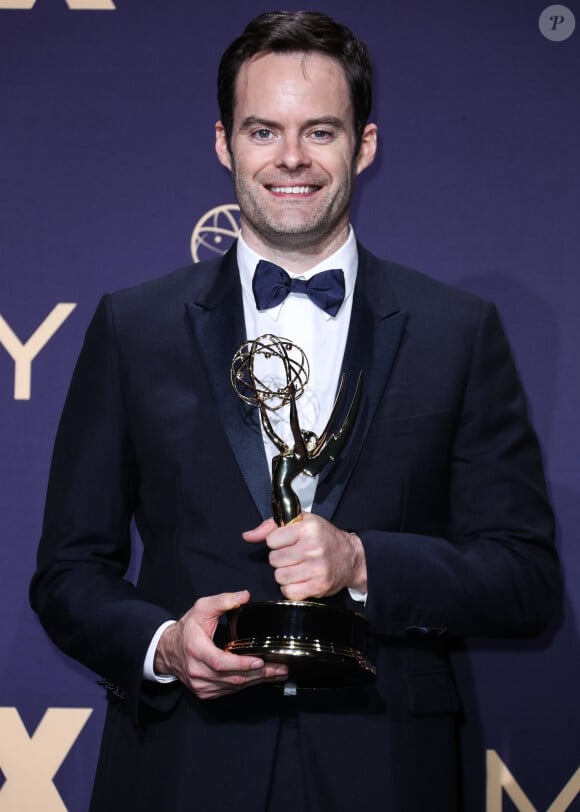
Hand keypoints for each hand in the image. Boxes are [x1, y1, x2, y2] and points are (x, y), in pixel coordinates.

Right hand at [154, 590, 287, 698]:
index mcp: (196, 649)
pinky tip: (261, 678)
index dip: (241, 664)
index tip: (260, 661)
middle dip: (259, 674)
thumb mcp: (202, 608)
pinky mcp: (205, 692)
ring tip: (278, 673)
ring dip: (257, 681)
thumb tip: (244, 596)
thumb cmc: (188, 628)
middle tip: (281, 668)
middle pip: (232, 678)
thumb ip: (223, 601)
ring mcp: (201, 685)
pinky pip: (229, 690)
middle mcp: (197, 671)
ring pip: (233, 686)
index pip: (220, 662)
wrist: (168, 649)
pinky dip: (246, 684)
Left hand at [243, 514, 366, 600]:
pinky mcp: (318, 587)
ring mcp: (316, 569)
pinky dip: (290, 588)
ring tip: (296, 568)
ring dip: (284, 574)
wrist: (351, 557)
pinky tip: (299, 579)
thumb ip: (271, 526)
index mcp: (307, 528)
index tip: (286, 542)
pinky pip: (289, 592)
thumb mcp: (301, 521)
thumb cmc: (323, 536)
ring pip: (279, 577)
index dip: (276, 542)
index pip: (271, 540)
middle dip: (279, 559)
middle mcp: (312, 548)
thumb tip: (247, 536)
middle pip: (274, 560)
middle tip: (292, 556)